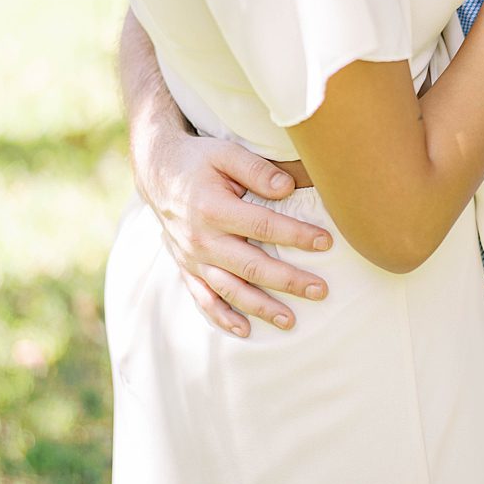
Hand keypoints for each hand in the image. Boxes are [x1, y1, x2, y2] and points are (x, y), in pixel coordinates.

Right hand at [133, 127, 331, 336]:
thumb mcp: (225, 153)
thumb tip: (288, 187)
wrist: (157, 172)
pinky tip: (244, 330)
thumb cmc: (198, 161)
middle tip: (321, 290)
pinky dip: (221, 316)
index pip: (262, 226)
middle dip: (288, 280)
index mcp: (213, 208)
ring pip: (230, 289)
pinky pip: (203, 297)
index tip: (326, 242)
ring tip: (290, 320)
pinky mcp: (186, 267)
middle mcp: (201, 238)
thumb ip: (256, 169)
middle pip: (251, 266)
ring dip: (260, 307)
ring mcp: (192, 257)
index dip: (296, 236)